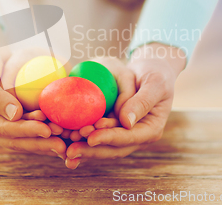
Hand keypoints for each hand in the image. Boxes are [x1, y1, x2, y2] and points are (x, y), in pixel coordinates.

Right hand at [0, 19, 66, 158]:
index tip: (45, 130)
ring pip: (30, 138)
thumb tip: (15, 116)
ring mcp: (8, 127)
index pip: (4, 130)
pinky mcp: (21, 120)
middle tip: (63, 142)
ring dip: (49, 140)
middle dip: (42, 142)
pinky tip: (68, 129)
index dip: (26, 131)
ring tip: (68, 136)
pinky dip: (51, 129)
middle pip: (19, 140)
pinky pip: (37, 127)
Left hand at [64, 43, 185, 168]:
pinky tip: (65, 141)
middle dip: (91, 150)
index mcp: (151, 129)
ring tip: (65, 148)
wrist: (150, 71)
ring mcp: (123, 134)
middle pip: (113, 148)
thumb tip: (126, 123)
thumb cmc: (156, 74)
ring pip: (102, 146)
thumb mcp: (154, 83)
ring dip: (84, 148)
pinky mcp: (111, 128)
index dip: (109, 138)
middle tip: (70, 149)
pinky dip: (82, 140)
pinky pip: (96, 136)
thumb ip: (142, 102)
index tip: (91, 137)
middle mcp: (137, 136)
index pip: (128, 137)